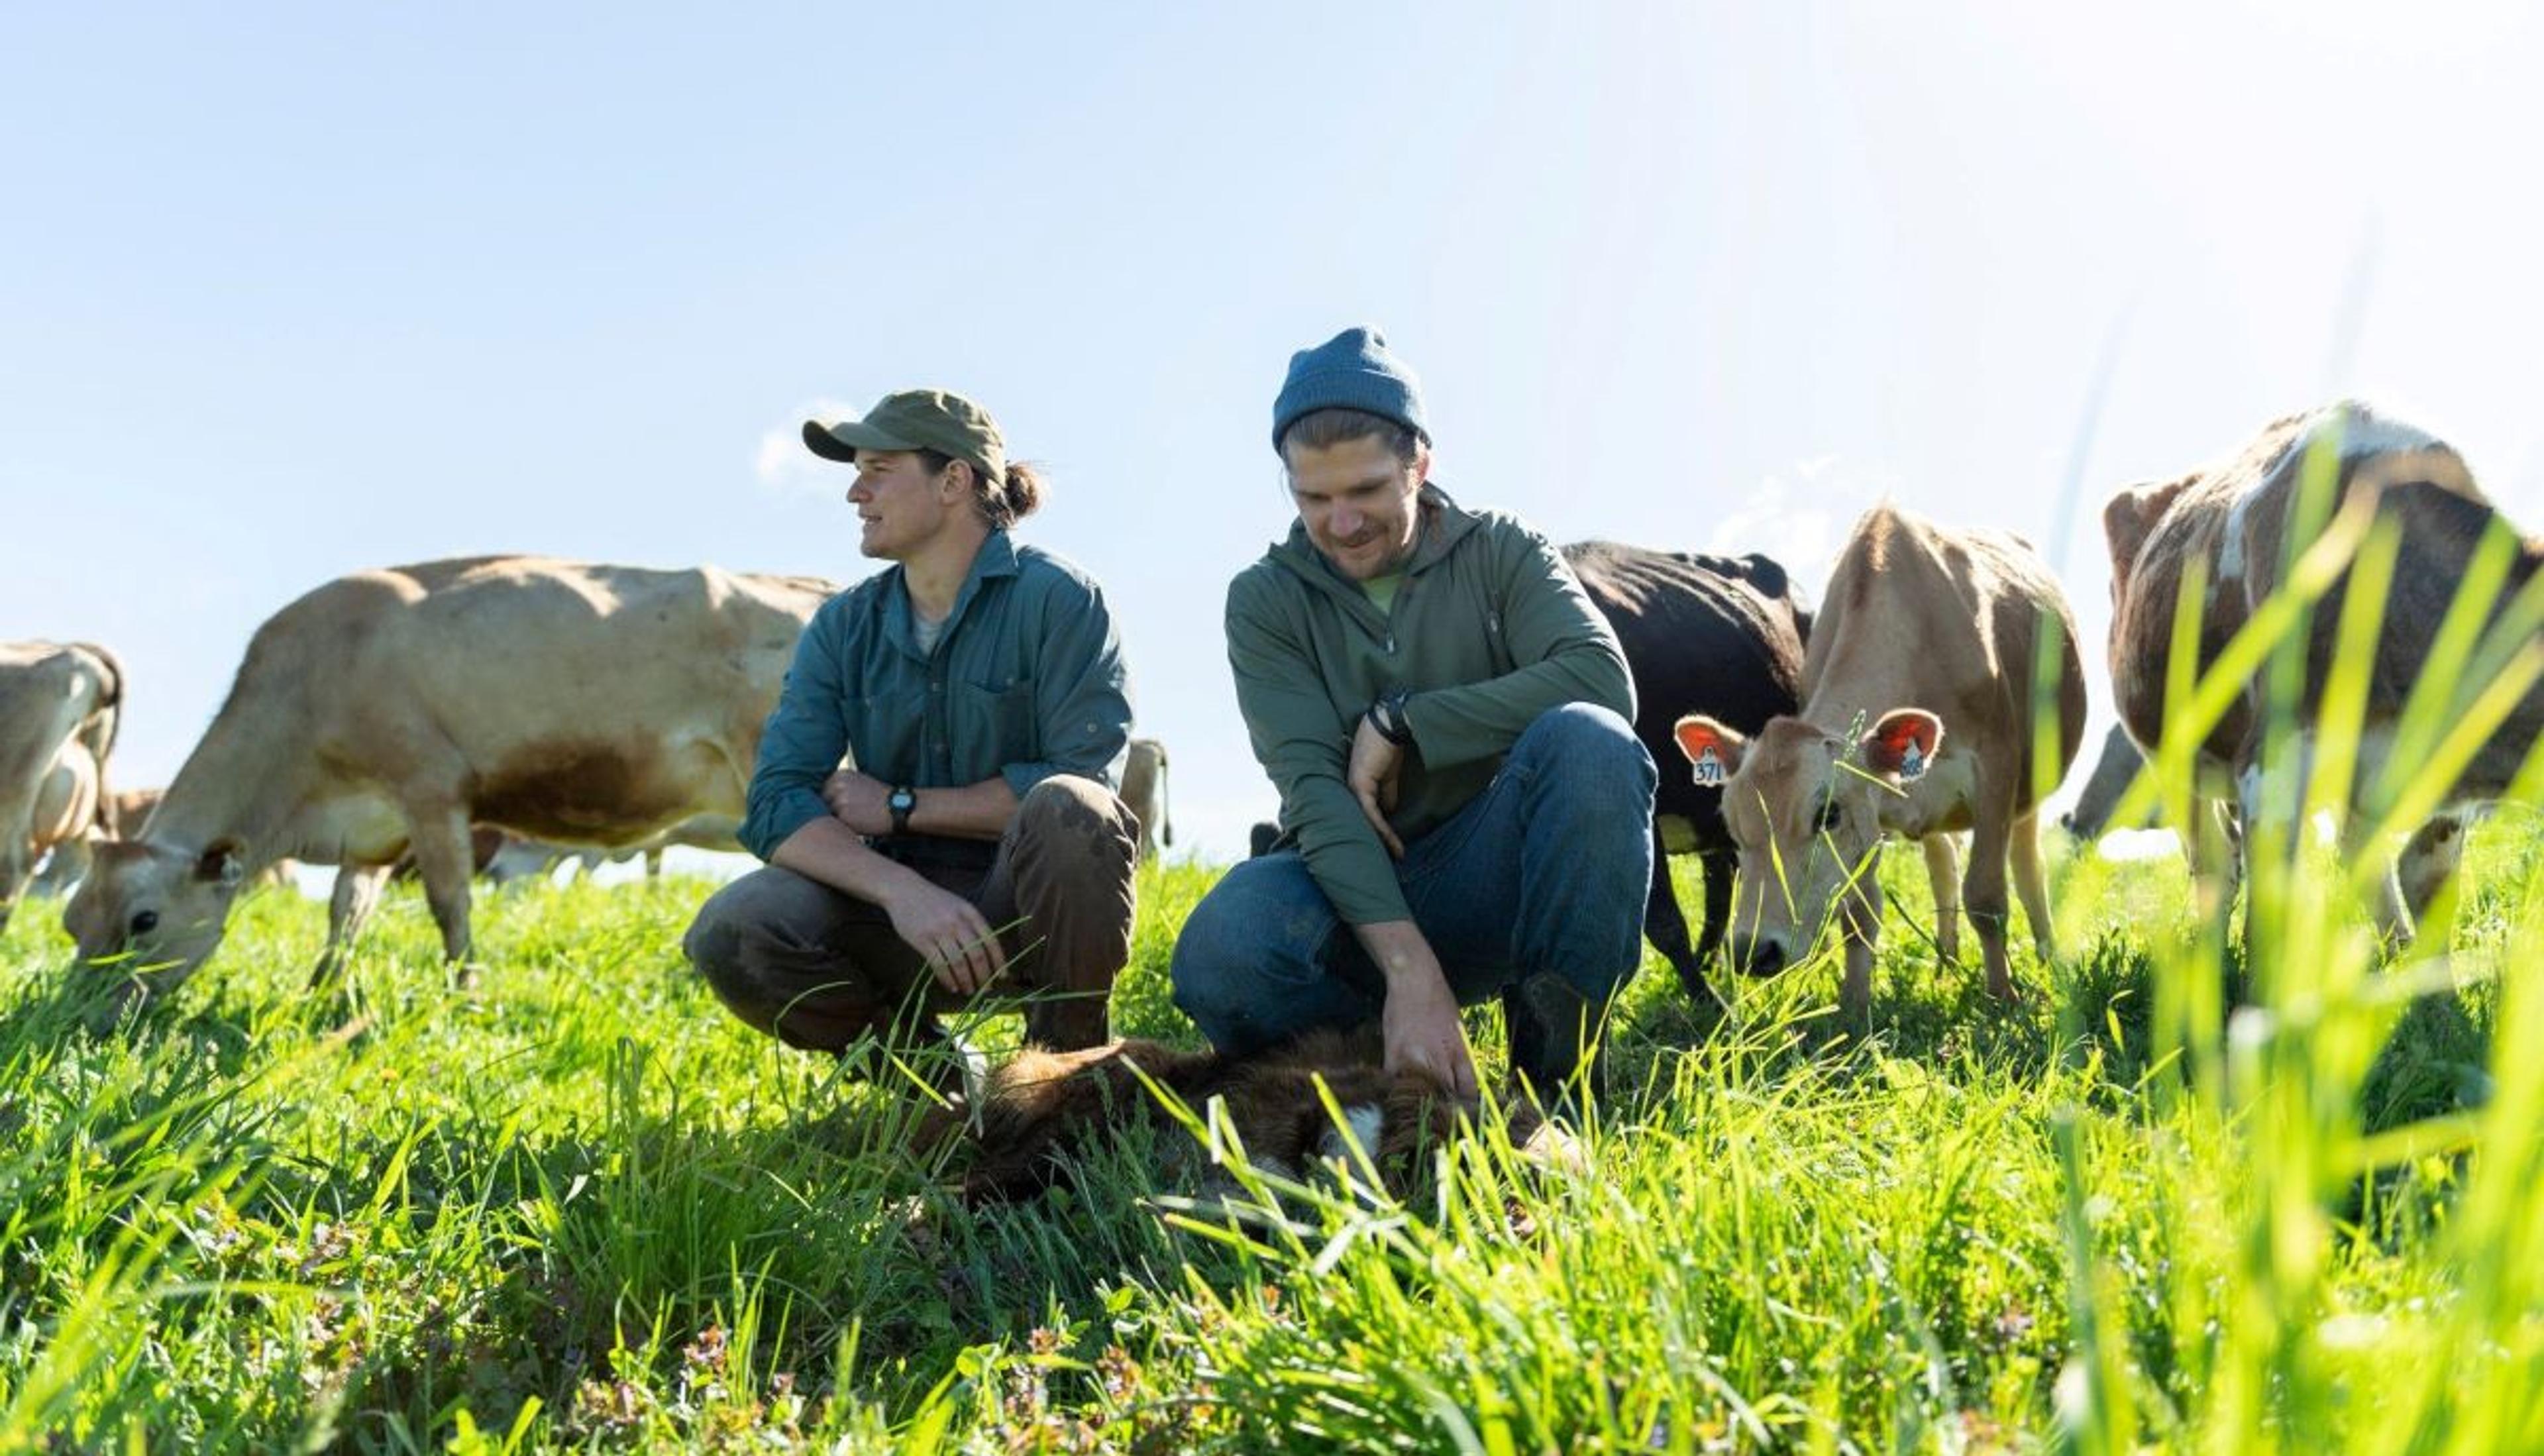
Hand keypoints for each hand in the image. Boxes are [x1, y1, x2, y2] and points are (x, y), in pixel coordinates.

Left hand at [822, 769, 891, 835]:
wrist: (898, 808)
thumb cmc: (881, 798)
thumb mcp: (860, 783)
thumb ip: (842, 787)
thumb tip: (824, 799)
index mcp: (840, 775)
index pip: (824, 790)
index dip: (831, 801)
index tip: (842, 806)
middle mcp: (837, 785)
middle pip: (822, 802)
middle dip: (831, 809)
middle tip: (849, 815)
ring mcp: (838, 799)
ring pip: (828, 814)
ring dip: (836, 819)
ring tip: (856, 819)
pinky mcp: (843, 815)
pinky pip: (836, 824)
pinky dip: (843, 827)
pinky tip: (857, 824)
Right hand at [882, 876, 1009, 995]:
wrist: (904, 890)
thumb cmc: (934, 900)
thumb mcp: (959, 905)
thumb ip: (972, 925)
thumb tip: (987, 953)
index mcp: (970, 913)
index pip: (991, 941)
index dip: (999, 961)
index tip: (1003, 976)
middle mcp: (957, 922)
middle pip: (977, 955)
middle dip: (984, 976)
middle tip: (986, 988)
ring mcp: (939, 931)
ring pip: (959, 962)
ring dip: (966, 980)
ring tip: (969, 990)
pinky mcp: (922, 940)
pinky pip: (939, 965)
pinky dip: (947, 979)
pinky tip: (952, 987)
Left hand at [1347, 712, 1406, 857]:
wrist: (1390, 727)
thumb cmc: (1388, 747)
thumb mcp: (1389, 776)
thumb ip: (1387, 792)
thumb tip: (1389, 810)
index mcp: (1356, 786)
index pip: (1363, 815)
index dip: (1376, 832)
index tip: (1390, 847)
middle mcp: (1350, 788)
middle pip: (1361, 821)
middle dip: (1377, 842)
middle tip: (1391, 859)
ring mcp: (1352, 787)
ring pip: (1366, 821)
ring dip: (1383, 839)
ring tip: (1397, 854)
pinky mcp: (1360, 784)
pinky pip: (1370, 813)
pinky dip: (1381, 828)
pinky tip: (1391, 841)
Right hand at [1380, 960, 1478, 1100]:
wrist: (1415, 980)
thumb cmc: (1441, 1003)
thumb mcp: (1459, 1032)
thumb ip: (1460, 1058)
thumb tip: (1461, 1083)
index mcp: (1460, 1054)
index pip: (1467, 1090)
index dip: (1465, 1105)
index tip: (1461, 1113)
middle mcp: (1440, 1059)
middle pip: (1444, 1096)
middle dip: (1444, 1107)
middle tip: (1440, 1116)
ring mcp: (1415, 1058)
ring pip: (1419, 1094)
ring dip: (1419, 1102)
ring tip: (1417, 1109)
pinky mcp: (1394, 1054)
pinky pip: (1395, 1082)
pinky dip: (1396, 1089)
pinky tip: (1396, 1095)